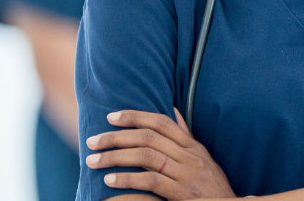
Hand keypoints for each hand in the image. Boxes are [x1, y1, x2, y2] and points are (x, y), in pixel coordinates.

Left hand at [86, 109, 235, 199]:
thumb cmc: (211, 188)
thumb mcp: (203, 160)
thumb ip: (185, 137)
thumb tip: (173, 110)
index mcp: (194, 147)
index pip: (162, 123)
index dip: (135, 116)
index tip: (111, 117)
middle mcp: (191, 158)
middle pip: (149, 138)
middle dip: (116, 137)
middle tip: (92, 141)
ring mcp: (188, 176)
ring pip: (147, 157)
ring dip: (116, 157)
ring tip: (93, 160)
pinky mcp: (183, 195)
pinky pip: (151, 183)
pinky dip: (128, 180)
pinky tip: (110, 181)